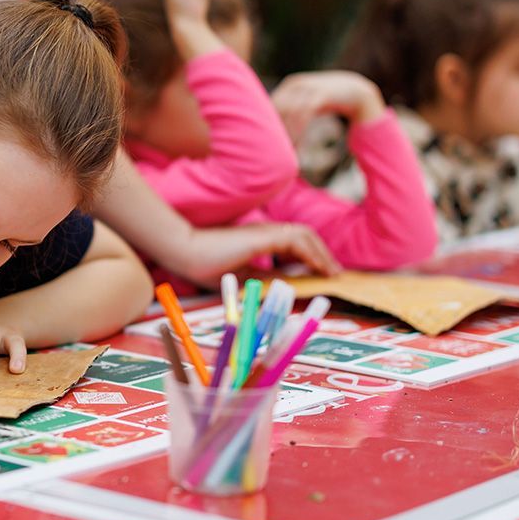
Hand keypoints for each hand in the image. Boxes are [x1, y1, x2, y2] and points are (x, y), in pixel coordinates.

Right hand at [173, 222, 340, 283]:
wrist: (184, 251)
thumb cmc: (203, 263)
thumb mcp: (239, 276)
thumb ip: (260, 279)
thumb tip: (282, 287)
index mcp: (259, 240)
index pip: (293, 243)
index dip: (311, 255)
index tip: (322, 272)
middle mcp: (265, 232)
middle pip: (304, 235)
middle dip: (322, 253)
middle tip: (334, 272)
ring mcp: (264, 232)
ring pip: (304, 235)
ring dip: (321, 253)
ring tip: (332, 272)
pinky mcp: (262, 236)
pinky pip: (296, 241)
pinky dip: (311, 254)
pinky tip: (319, 268)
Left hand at [271, 70, 384, 141]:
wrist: (357, 92)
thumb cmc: (329, 100)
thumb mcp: (308, 103)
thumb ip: (292, 109)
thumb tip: (273, 126)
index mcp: (291, 84)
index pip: (271, 105)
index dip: (267, 124)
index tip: (266, 143)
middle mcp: (297, 84)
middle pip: (277, 109)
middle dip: (274, 130)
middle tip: (273, 151)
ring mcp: (309, 88)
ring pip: (289, 113)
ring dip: (286, 134)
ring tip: (285, 152)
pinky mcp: (321, 95)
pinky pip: (304, 114)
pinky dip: (298, 132)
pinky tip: (297, 146)